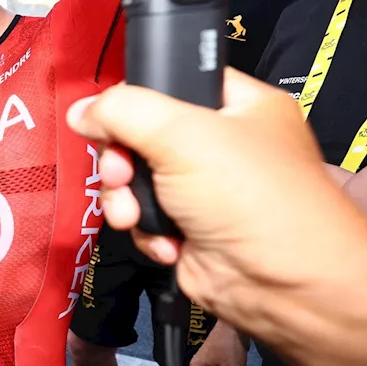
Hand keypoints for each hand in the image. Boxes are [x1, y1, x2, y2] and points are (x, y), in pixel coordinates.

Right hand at [64, 68, 366, 310]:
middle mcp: (221, 143)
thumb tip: (80, 112)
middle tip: (121, 172)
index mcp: (238, 105)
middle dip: (122, 157)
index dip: (139, 95)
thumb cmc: (251, 197)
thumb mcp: (183, 135)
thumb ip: (123, 111)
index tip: (113, 116)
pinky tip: (164, 240)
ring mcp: (203, 189)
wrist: (285, 286)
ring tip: (132, 213)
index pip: (175, 79)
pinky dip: (144, 228)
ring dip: (125, 196)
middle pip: (142, 132)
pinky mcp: (188, 228)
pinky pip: (143, 216)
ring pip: (135, 177)